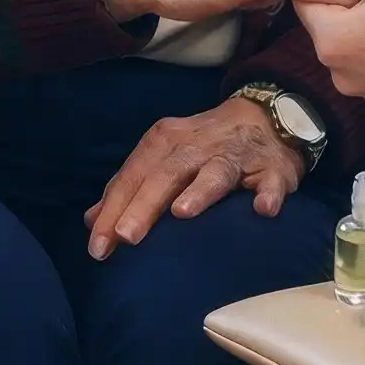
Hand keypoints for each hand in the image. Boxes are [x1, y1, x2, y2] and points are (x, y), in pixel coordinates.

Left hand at [84, 96, 302, 255]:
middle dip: (145, 204)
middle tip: (126, 236)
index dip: (114, 209)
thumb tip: (91, 221)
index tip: (97, 248)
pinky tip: (263, 209)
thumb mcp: (164, 158)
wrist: (267, 116)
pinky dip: (268, 194)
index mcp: (166, 141)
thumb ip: (130, 187)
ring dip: (200, 191)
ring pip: (216, 172)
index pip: (134, 175)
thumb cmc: (205, 147)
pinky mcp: (272, 168)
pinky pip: (271, 181)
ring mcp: (237, 154)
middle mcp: (198, 144)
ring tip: (182, 213)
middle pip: (167, 173)